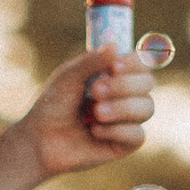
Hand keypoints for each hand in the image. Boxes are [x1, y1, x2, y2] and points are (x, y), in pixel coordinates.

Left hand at [17, 47, 155, 178]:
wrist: (41, 140)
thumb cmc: (53, 105)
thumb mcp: (68, 77)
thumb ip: (91, 61)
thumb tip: (115, 45)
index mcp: (116, 74)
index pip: (142, 62)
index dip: (135, 62)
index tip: (114, 67)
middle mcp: (127, 95)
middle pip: (148, 83)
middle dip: (124, 86)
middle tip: (95, 92)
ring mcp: (128, 120)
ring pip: (147, 108)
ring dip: (122, 108)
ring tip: (96, 113)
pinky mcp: (125, 144)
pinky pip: (138, 135)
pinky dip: (117, 131)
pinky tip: (95, 132)